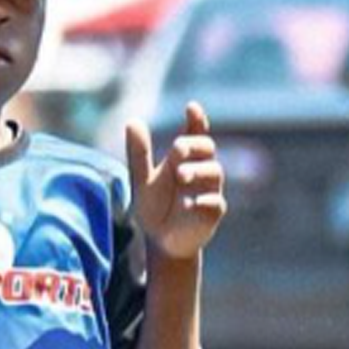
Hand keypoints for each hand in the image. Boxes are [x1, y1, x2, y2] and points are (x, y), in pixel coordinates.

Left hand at [124, 101, 226, 261]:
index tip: (192, 107)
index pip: (195, 134)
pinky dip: (204, 200)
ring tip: (180, 175)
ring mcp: (209, 191)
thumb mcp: (142, 179)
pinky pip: (216, 203)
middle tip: (176, 149)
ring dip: (197, 170)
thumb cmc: (154, 207)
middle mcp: (200, 172)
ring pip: (215, 172)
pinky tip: (189, 203)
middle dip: (194, 145)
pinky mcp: (212, 213)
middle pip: (207, 148)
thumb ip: (139, 153)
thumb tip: (133, 121)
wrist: (160, 241)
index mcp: (184, 160)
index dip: (196, 120)